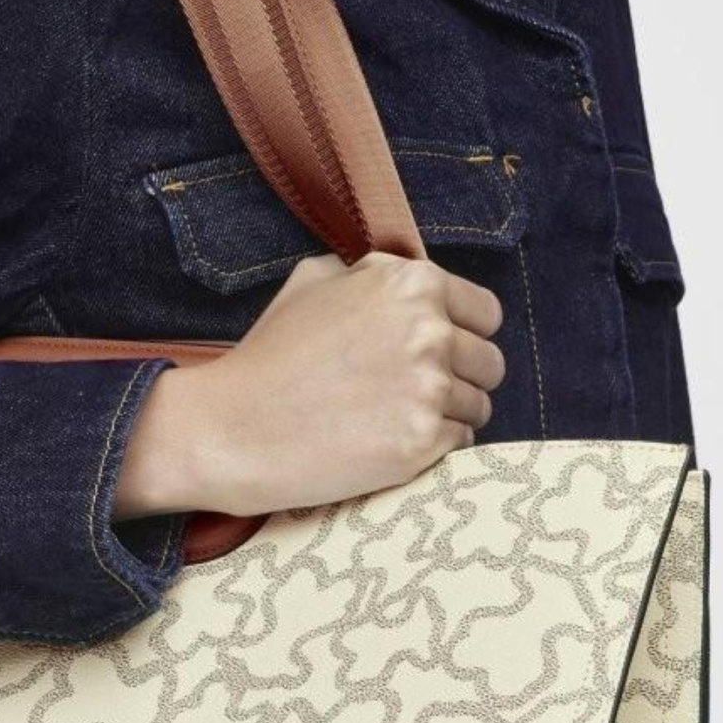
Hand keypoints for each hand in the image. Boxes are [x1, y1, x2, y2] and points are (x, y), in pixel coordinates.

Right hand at [171, 247, 504, 517]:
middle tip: (413, 390)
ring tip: (394, 417)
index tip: (438, 349)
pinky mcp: (422, 441)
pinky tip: (390, 440)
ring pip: (478, 407)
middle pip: (489, 363)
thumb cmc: (270, 354)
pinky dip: (433, 447)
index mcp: (412, 284)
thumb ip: (374, 274)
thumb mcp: (314, 281)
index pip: (486, 311)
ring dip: (447, 415)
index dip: (463, 331)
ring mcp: (429, 389)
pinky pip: (459, 444)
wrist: (233, 427)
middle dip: (460, 377)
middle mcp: (430, 331)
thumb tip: (405, 277)